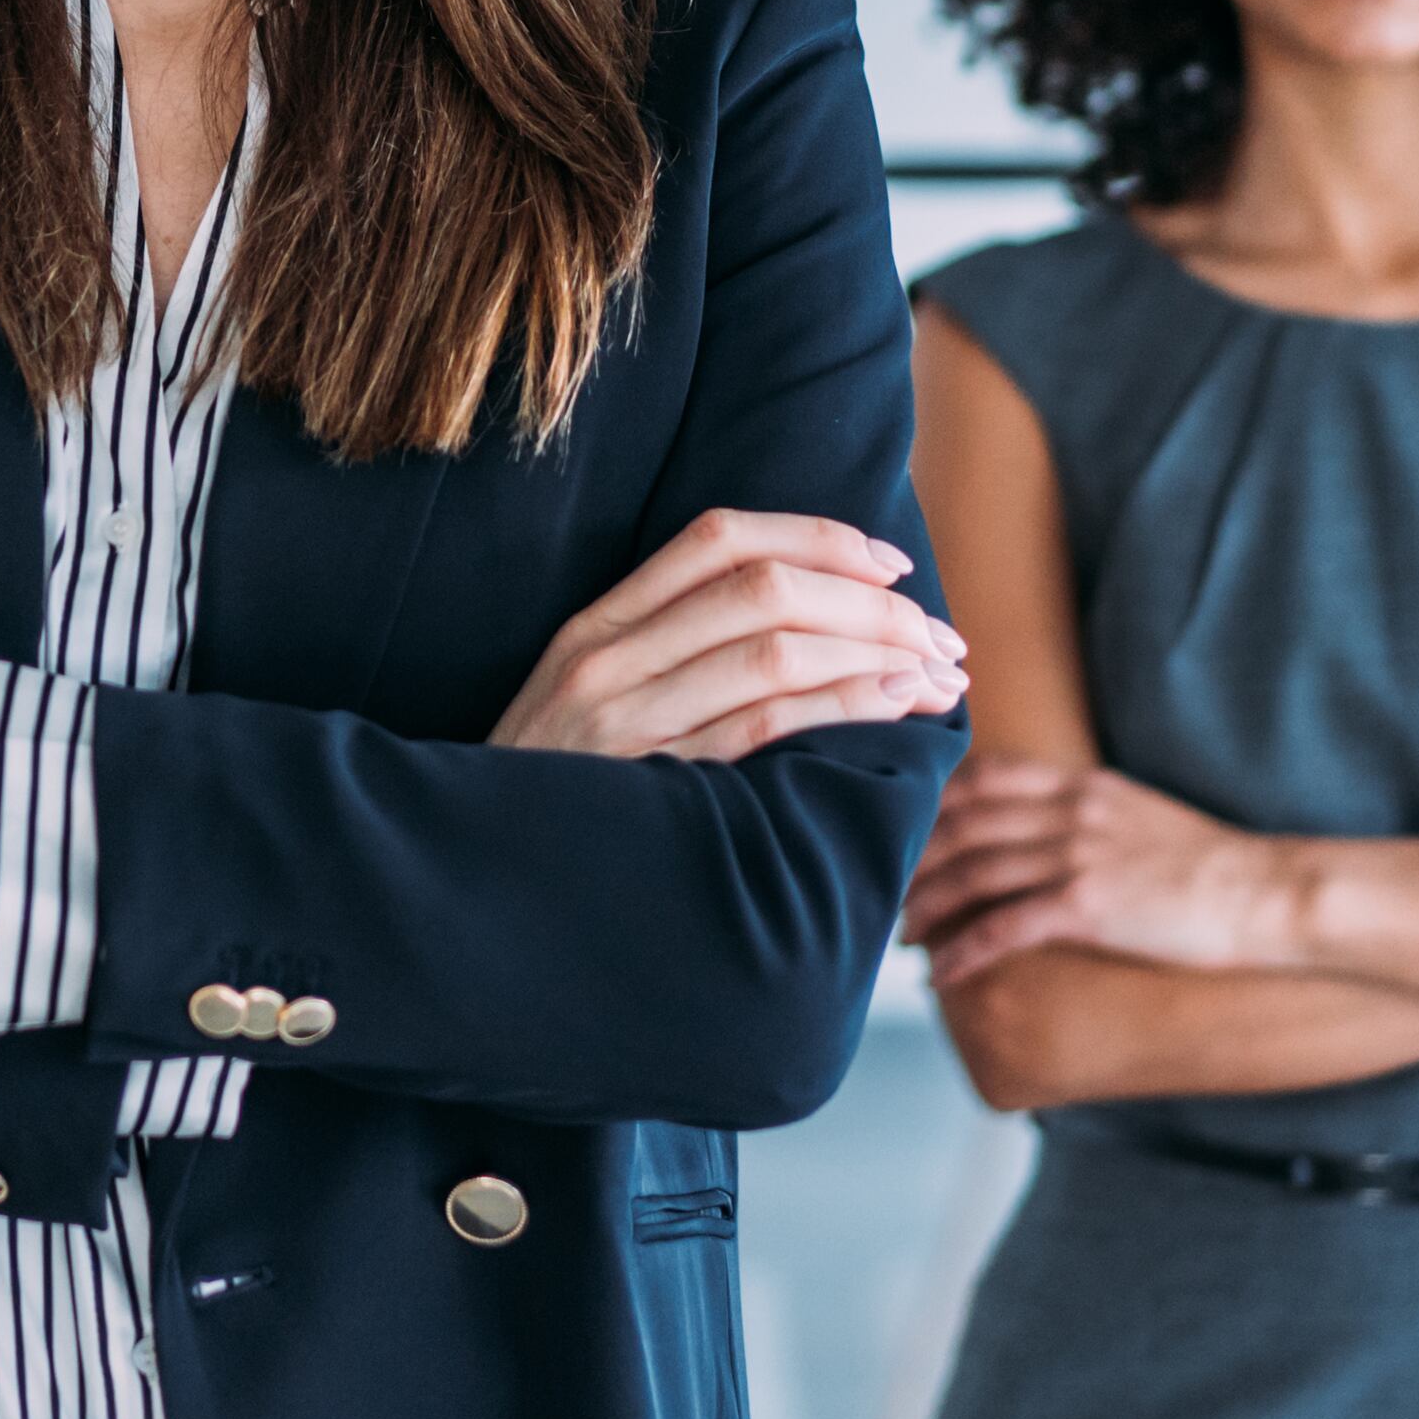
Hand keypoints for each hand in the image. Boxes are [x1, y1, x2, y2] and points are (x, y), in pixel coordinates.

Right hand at [487, 511, 963, 762]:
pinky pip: (766, 725)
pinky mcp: (651, 785)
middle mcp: (605, 660)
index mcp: (595, 627)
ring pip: (775, 649)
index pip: (718, 538)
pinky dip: (847, 704)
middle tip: (941, 637)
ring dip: (879, 653)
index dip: (818, 537)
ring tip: (939, 675)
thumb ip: (666, 659)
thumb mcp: (586, 707)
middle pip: (765, 588)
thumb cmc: (557, 800)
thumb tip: (805, 626)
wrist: (477, 882)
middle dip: (874, 604)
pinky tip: (897, 707)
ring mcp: (624, 722)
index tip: (893, 565)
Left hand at [899, 758, 1291, 987]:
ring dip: (926, 906)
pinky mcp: (1090, 906)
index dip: (931, 802)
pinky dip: (963, 950)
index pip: (982, 776)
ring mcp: (1078, 856)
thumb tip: (1042, 827)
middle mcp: (1070, 812)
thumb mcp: (1140, 813)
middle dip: (913, 857)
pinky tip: (940, 974)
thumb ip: (1085, 812)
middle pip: (962, 824)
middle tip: (885, 889)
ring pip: (972, 873)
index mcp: (1081, 786)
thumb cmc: (1212, 866)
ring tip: (902, 935)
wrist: (1269, 894)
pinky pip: (1004, 926)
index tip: (904, 830)